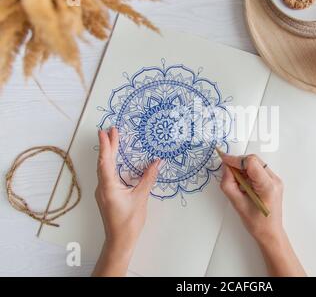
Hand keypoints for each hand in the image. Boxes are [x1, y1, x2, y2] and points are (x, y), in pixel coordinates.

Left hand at [93, 127, 160, 275]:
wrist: (120, 241)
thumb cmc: (129, 221)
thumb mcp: (141, 197)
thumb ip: (148, 178)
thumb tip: (157, 162)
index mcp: (109, 185)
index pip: (106, 160)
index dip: (106, 145)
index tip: (106, 131)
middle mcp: (102, 187)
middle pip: (104, 162)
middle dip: (107, 145)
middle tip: (110, 130)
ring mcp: (103, 192)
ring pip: (104, 169)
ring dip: (108, 154)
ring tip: (111, 141)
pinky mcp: (106, 196)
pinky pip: (107, 175)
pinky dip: (110, 164)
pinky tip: (115, 162)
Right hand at [219, 153, 283, 243]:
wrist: (270, 233)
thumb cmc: (257, 223)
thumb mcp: (238, 204)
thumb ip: (229, 184)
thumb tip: (226, 168)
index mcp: (268, 186)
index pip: (251, 162)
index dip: (235, 160)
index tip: (223, 160)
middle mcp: (274, 180)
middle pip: (254, 160)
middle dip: (238, 163)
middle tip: (227, 172)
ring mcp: (275, 180)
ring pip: (256, 164)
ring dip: (243, 168)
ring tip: (236, 182)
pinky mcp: (273, 182)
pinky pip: (258, 170)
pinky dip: (248, 172)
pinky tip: (243, 184)